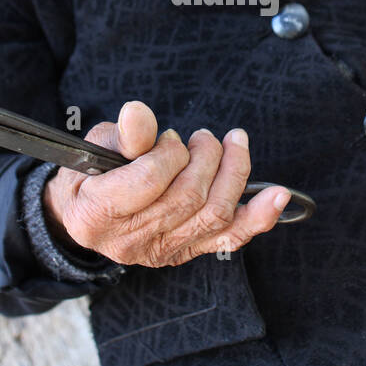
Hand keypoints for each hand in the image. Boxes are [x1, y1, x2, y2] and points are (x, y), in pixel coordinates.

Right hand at [42, 100, 291, 267]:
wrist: (86, 213)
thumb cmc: (91, 174)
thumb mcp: (97, 145)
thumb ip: (124, 134)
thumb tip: (139, 112)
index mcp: (98, 213)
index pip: (150, 180)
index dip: (168, 152)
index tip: (169, 140)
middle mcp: (131, 241)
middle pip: (189, 197)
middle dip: (206, 157)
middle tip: (202, 138)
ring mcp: (162, 251)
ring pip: (215, 214)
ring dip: (233, 172)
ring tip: (229, 145)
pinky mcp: (187, 252)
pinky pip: (230, 237)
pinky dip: (259, 216)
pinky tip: (279, 195)